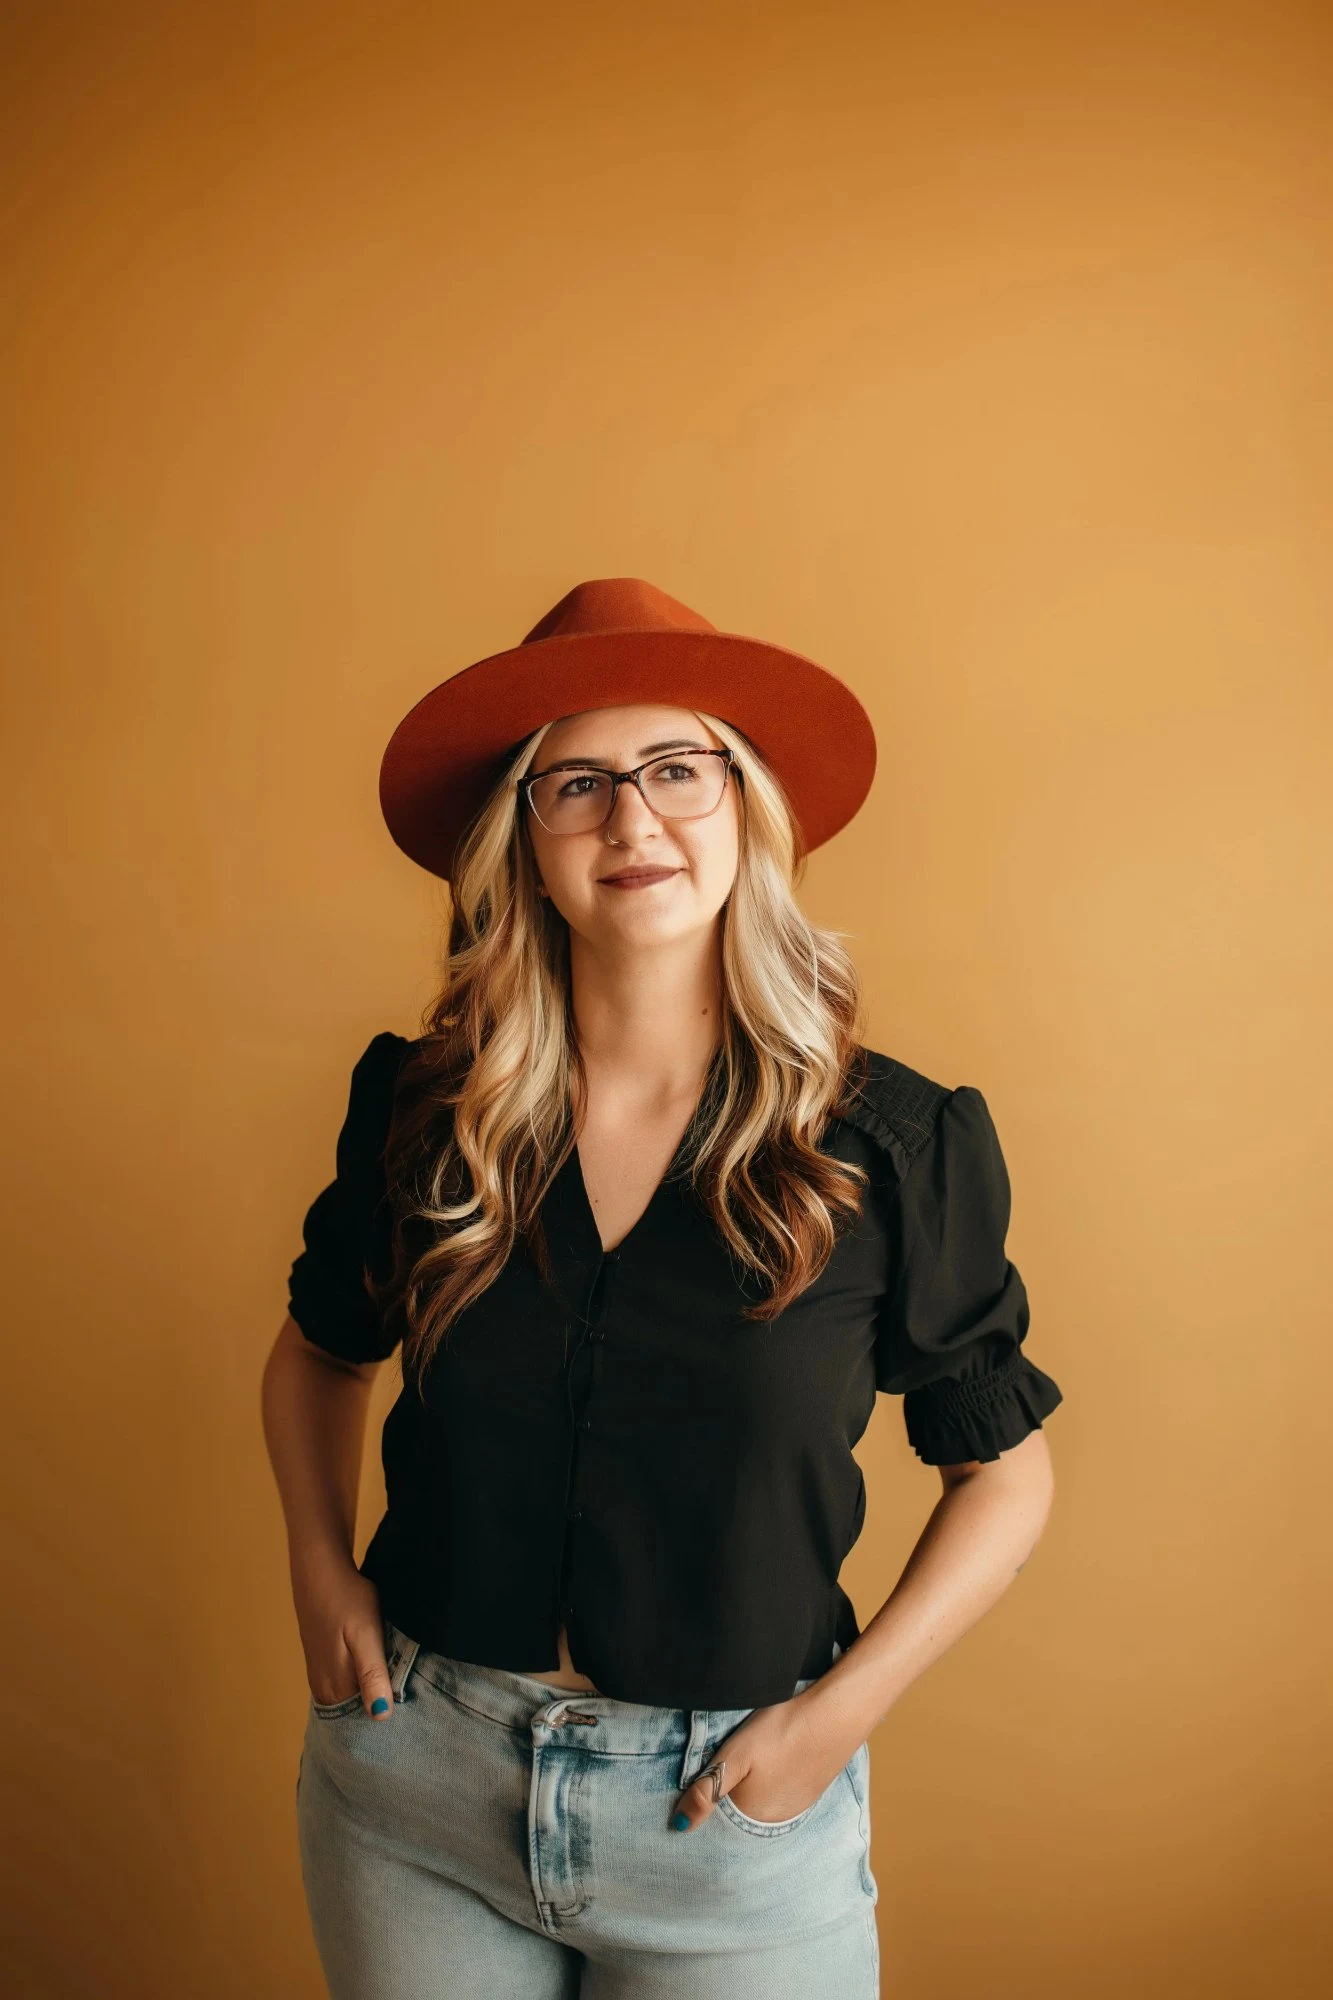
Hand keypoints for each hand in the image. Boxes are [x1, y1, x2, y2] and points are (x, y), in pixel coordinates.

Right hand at [293, 1557, 394, 1719]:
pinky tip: (382, 1672)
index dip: (386, 1718)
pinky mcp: (323, 1662)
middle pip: (357, 1713)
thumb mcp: (366, 1635)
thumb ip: (372, 1675)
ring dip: (374, 1695)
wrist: (321, 1569)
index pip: (363, 1721)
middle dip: (381, 1710)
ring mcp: (321, 1675)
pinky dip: (364, 1683)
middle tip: (412, 1702)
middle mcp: (324, 1689)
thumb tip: (381, 1716)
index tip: (410, 1715)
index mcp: (334, 1688)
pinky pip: (347, 1684)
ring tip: (400, 1687)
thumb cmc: (346, 1600)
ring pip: (352, 1698)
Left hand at [669, 1689, 855, 1830]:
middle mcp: (773, 1821)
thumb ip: (707, 1791)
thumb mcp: (735, 1756)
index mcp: (750, 1815)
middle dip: (725, 1799)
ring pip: (758, 1806)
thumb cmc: (780, 1732)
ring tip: (745, 1765)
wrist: (835, 1715)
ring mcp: (794, 1807)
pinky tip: (771, 1764)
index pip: (716, 1821)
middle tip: (724, 1766)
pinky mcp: (809, 1792)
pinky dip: (769, 1786)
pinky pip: (779, 1796)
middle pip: (737, 1815)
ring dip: (748, 1792)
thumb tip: (679, 1826)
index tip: (700, 1782)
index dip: (704, 1801)